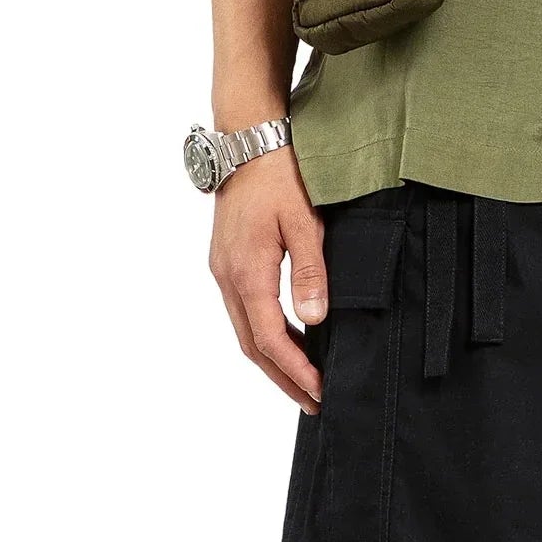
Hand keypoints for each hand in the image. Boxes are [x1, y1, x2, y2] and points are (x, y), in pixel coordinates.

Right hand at [208, 144, 327, 413]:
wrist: (247, 140)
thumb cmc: (279, 174)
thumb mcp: (304, 220)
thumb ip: (310, 272)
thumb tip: (314, 320)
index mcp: (247, 272)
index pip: (269, 338)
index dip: (295, 370)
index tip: (319, 391)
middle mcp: (228, 277)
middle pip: (251, 345)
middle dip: (282, 377)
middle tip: (313, 401)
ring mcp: (223, 269)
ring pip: (244, 329)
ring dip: (271, 358)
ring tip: (301, 379)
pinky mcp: (226, 260)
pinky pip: (243, 310)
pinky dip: (263, 333)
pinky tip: (284, 337)